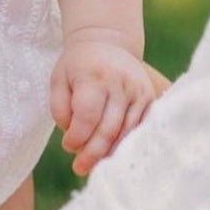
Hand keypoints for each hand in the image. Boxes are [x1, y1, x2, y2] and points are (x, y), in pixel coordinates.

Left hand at [50, 36, 161, 175]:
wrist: (107, 41)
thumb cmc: (77, 65)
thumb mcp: (59, 80)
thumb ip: (60, 108)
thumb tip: (72, 134)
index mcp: (94, 76)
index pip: (88, 116)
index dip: (77, 137)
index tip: (67, 145)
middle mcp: (120, 83)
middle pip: (108, 128)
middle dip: (92, 153)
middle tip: (79, 168)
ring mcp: (139, 91)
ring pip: (127, 132)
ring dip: (110, 153)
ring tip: (94, 166)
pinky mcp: (150, 98)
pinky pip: (142, 128)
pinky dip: (129, 144)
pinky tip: (116, 156)